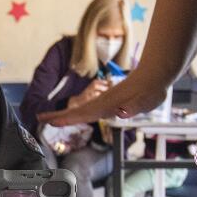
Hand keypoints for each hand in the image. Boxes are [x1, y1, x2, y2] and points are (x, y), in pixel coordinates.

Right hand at [39, 71, 168, 127]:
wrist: (156, 75)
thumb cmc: (151, 89)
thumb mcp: (145, 101)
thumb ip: (133, 107)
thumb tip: (121, 112)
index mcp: (108, 104)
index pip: (83, 113)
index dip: (67, 118)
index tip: (51, 122)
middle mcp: (104, 103)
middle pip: (77, 111)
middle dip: (58, 115)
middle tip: (39, 117)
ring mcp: (106, 102)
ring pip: (81, 110)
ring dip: (65, 114)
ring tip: (51, 118)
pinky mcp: (110, 102)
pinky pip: (89, 109)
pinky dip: (78, 113)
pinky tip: (76, 117)